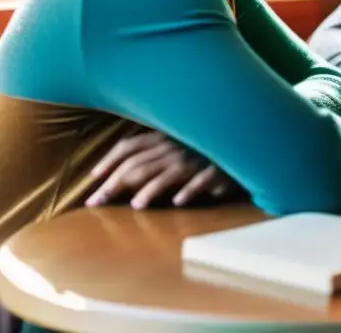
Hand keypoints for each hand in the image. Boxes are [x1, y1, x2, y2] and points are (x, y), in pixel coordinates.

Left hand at [85, 131, 238, 208]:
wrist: (247, 136)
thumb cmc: (210, 140)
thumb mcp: (181, 138)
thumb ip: (159, 148)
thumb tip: (129, 170)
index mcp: (166, 134)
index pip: (130, 145)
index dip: (110, 159)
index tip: (94, 176)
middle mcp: (177, 144)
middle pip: (140, 164)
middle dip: (114, 184)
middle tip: (95, 203)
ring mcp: (197, 156)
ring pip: (168, 172)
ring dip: (151, 189)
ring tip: (137, 205)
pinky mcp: (219, 168)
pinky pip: (203, 178)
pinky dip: (190, 189)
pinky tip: (179, 202)